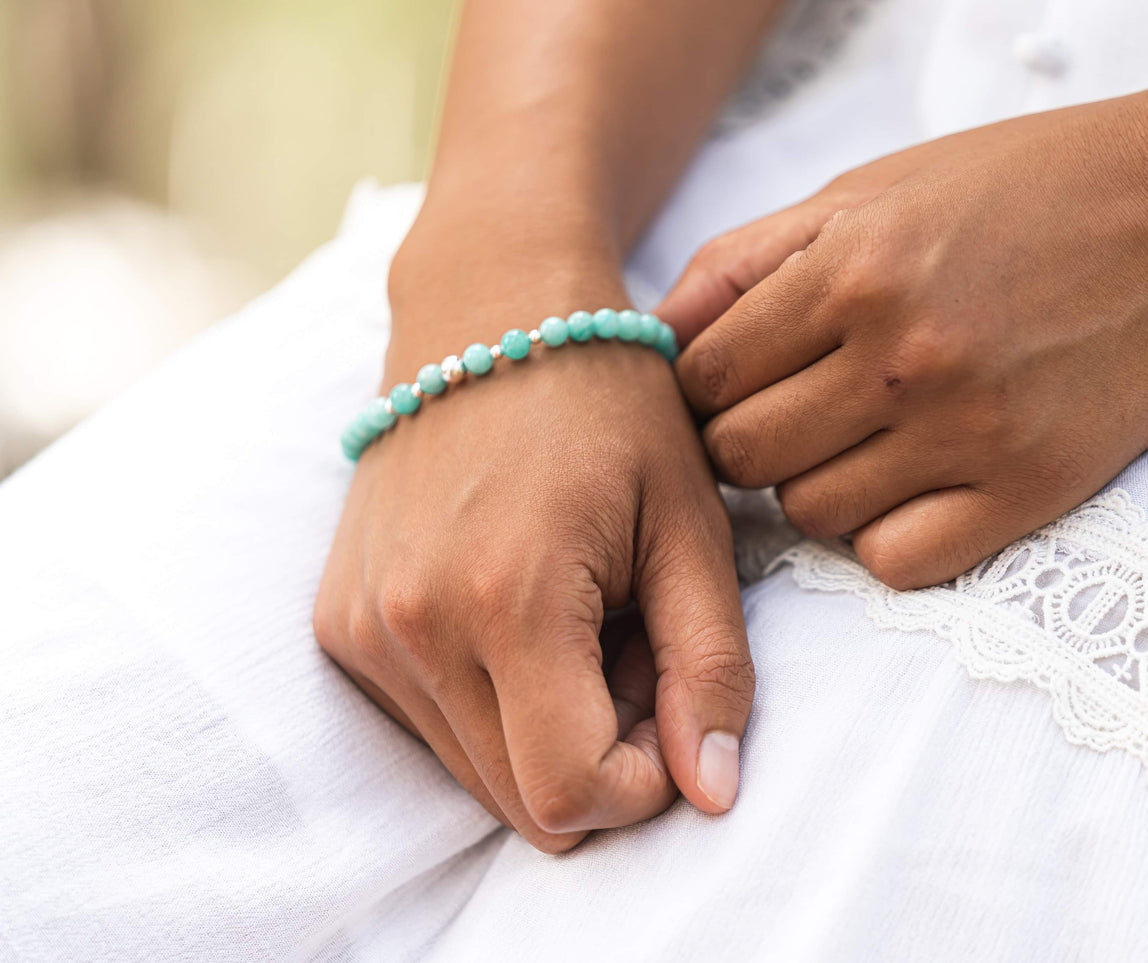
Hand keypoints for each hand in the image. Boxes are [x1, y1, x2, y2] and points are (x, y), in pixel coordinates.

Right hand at [315, 206, 752, 852]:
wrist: (488, 310)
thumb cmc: (610, 404)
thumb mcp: (689, 526)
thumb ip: (711, 667)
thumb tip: (711, 796)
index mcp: (506, 597)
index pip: (567, 796)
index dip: (641, 783)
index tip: (673, 699)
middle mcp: (411, 627)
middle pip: (521, 802)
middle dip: (600, 754)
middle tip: (635, 645)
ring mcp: (362, 628)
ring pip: (477, 774)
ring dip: (547, 729)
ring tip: (585, 619)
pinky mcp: (339, 624)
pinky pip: (432, 726)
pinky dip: (493, 701)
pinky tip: (526, 612)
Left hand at [664, 85, 1147, 589]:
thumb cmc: (1027, 188)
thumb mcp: (875, 188)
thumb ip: (751, 260)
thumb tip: (657, 334)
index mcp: (848, 269)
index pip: (699, 380)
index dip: (703, 390)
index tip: (737, 385)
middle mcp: (898, 356)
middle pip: (741, 458)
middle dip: (745, 443)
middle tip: (792, 416)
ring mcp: (967, 432)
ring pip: (810, 515)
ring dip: (816, 487)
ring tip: (863, 441)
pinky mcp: (1030, 490)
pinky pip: (895, 563)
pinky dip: (885, 536)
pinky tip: (913, 485)